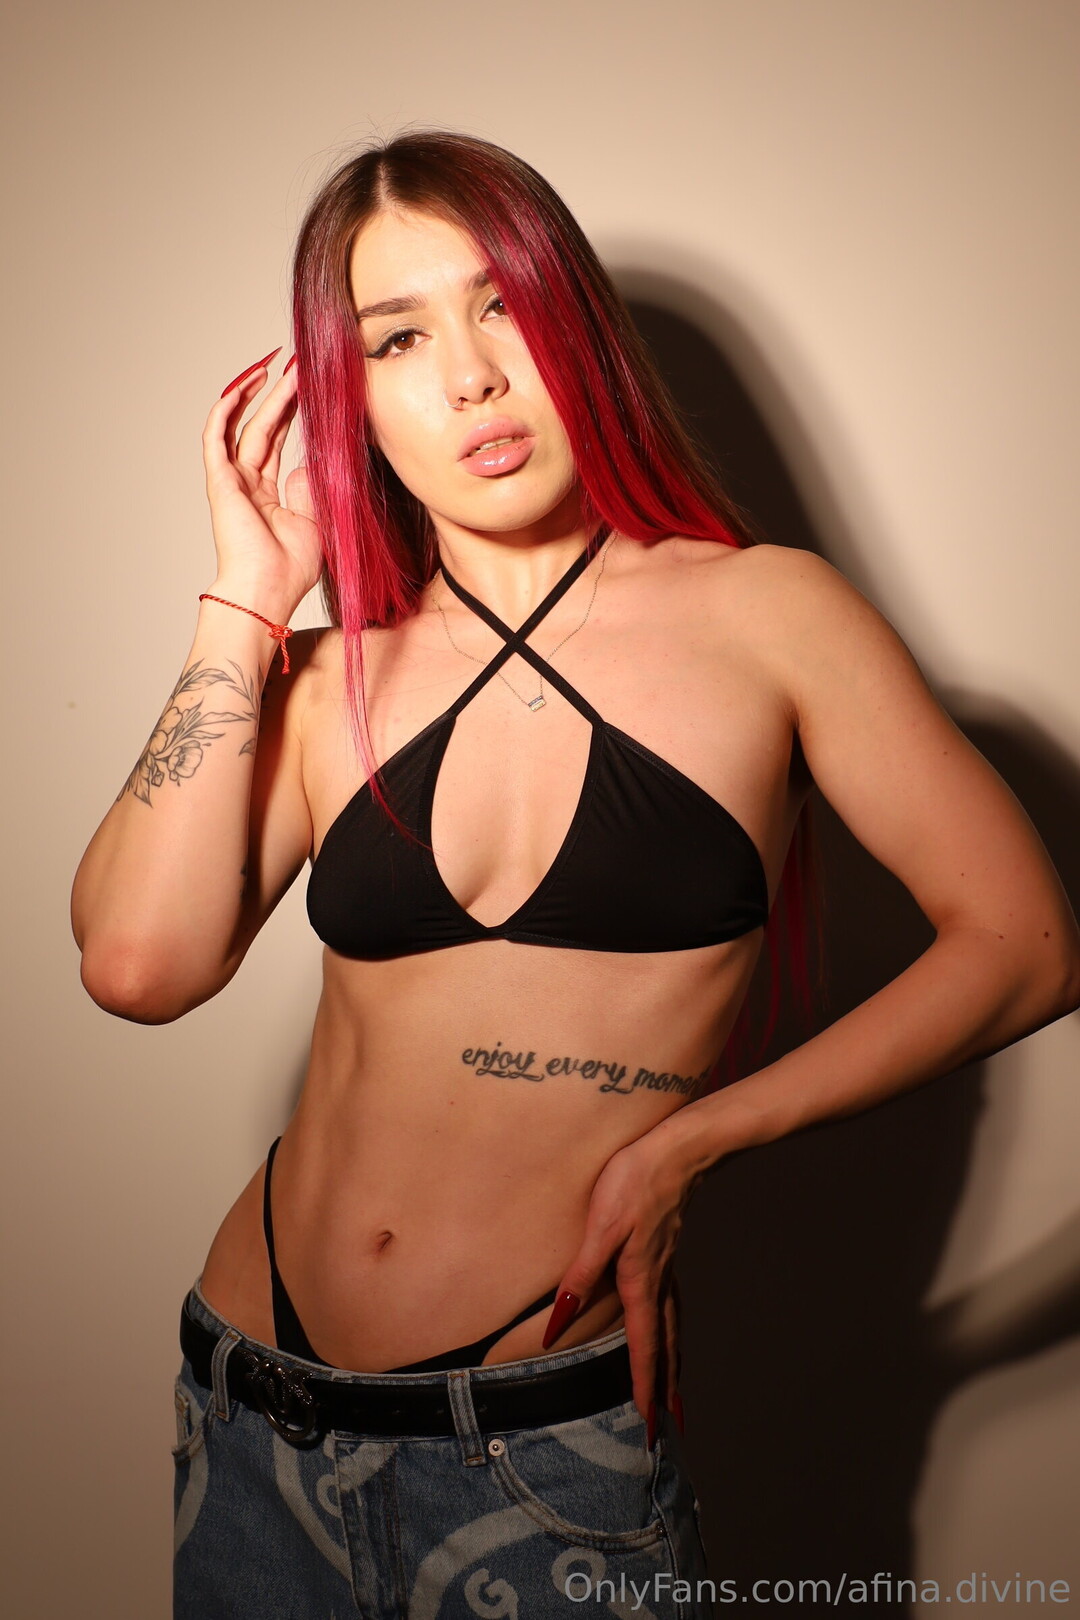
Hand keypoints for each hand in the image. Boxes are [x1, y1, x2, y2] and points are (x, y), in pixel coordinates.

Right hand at [201, 350, 322, 615]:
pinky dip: (228, 407)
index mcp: (267, 494)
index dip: (291, 412)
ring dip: (258, 393)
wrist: (267, 591)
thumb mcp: (315, 522)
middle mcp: (247, 484)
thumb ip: (310, 491)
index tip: (309, 386)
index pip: (277, 442)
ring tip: (277, 365)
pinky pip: (217, 435)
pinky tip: (246, 384)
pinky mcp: (220, 481)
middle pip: (263, 427)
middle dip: (281, 395)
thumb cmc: (290, 569)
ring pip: (244, 425)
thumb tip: (306, 467)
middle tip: (299, 364)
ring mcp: (231, 481)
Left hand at [543, 1117, 705, 1445]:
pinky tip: (668, 1329)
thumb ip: (579, 1277)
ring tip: (675, 1395)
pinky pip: (672, 1307)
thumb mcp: (600, 1228)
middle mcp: (658, 1283)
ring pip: (673, 1329)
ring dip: (673, 1366)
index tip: (651, 1426)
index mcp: (640, 1283)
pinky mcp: (665, 1251)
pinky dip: (672, 1333)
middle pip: (665, 1349)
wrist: (678, 1150)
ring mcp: (667, 1268)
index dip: (643, 1387)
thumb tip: (556, 1325)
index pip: (643, 1348)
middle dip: (665, 1391)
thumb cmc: (634, 1182)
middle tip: (669, 1429)